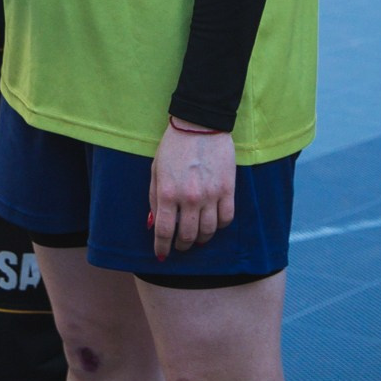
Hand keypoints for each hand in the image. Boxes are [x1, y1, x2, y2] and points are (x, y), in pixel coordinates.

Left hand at [148, 123, 234, 259]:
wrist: (200, 125)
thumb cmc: (173, 147)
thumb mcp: (155, 171)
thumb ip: (154, 199)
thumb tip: (153, 224)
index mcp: (167, 192)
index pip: (164, 231)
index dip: (162, 247)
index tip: (161, 254)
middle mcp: (189, 197)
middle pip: (187, 235)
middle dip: (182, 245)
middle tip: (180, 246)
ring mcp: (211, 194)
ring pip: (208, 231)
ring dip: (201, 240)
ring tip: (197, 239)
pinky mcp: (228, 189)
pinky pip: (226, 218)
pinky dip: (219, 226)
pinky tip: (213, 224)